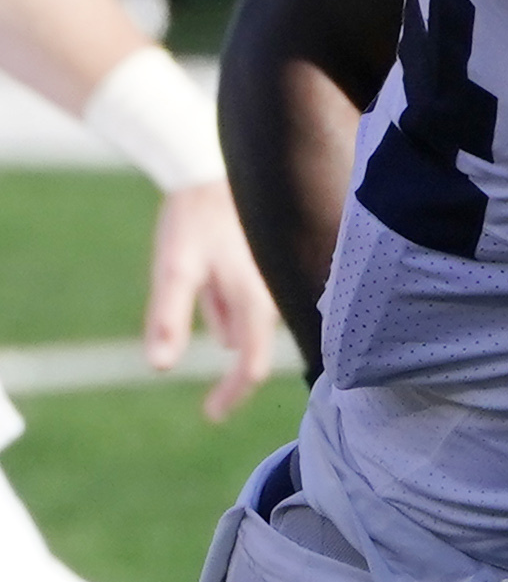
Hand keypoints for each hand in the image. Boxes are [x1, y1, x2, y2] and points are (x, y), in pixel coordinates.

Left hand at [145, 184, 279, 422]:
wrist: (213, 166)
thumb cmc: (194, 218)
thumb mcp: (173, 269)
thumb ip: (168, 318)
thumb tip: (161, 367)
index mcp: (255, 300)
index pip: (252, 364)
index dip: (232, 394)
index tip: (211, 415)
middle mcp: (273, 293)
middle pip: (258, 349)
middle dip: (235, 373)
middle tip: (213, 396)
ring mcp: (272, 279)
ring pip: (252, 324)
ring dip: (231, 339)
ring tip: (206, 330)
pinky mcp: (266, 266)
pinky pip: (251, 303)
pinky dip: (233, 315)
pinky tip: (215, 305)